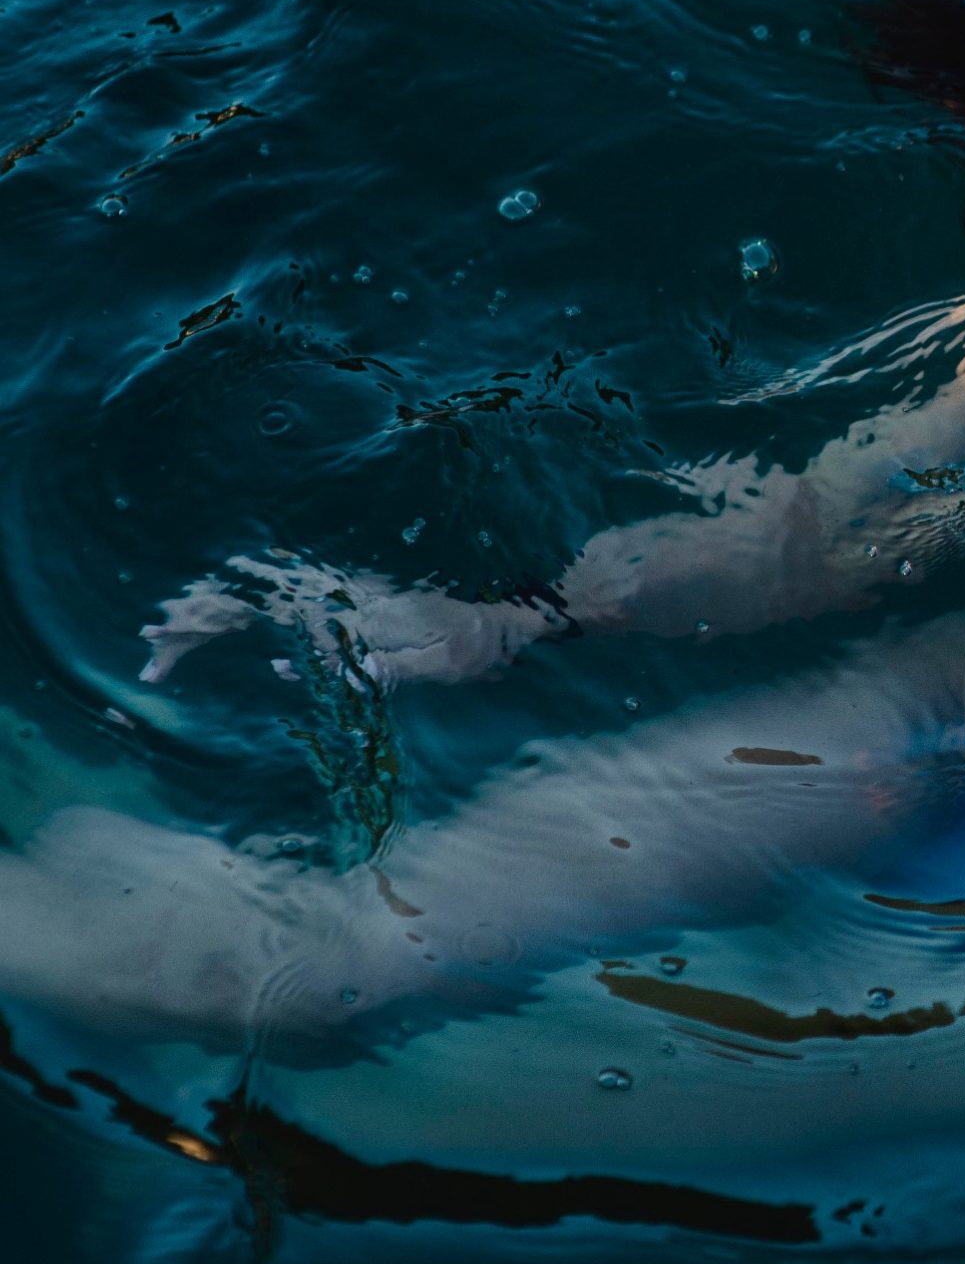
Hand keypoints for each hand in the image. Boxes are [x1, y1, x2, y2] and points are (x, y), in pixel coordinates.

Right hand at [140, 554, 560, 691]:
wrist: (518, 606)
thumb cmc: (480, 642)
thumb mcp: (434, 664)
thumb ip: (373, 668)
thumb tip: (296, 665)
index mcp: (350, 610)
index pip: (263, 612)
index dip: (203, 628)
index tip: (161, 646)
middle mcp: (343, 595)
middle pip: (251, 600)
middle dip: (193, 623)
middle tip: (147, 647)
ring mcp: (350, 594)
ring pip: (266, 598)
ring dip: (214, 614)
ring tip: (166, 631)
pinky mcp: (361, 600)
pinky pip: (292, 602)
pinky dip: (250, 611)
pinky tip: (225, 623)